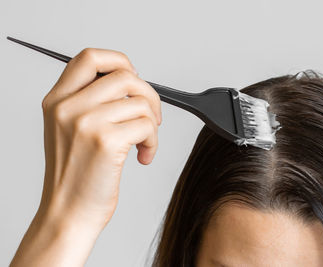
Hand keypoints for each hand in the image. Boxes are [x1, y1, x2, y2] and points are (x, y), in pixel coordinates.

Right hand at [10, 48, 161, 266]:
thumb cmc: (75, 175)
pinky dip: (153, 142)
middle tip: (151, 117)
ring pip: (141, 102)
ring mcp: (86, 122)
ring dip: (152, 124)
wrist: (68, 213)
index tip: (134, 80)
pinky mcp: (106, 141)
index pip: (90, 58)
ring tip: (143, 143)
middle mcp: (68, 107)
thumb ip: (89, 101)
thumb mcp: (68, 130)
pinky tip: (143, 156)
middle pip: (125, 75)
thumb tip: (129, 81)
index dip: (119, 61)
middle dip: (149, 95)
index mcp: (57, 100)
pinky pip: (147, 126)